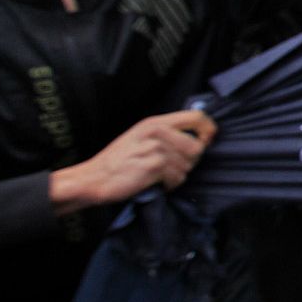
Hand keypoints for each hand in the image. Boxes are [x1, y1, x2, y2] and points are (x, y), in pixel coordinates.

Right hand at [49, 109, 216, 212]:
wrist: (93, 178)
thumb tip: (199, 139)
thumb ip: (166, 134)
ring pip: (188, 165)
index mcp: (155, 122)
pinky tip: (155, 183)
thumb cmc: (118, 161)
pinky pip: (177, 178)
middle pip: (197, 147)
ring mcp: (156, 148)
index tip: (207, 141)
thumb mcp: (140, 137)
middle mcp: (157, 131)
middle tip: (170, 168)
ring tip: (158, 175)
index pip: (196, 116)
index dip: (208, 129)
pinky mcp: (154, 166)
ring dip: (177, 175)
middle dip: (189, 162)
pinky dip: (169, 185)